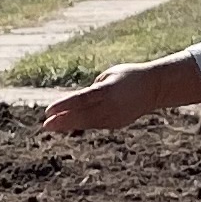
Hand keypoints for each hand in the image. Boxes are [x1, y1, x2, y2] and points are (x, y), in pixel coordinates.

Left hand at [40, 63, 164, 133]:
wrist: (154, 88)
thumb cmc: (128, 76)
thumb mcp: (109, 75)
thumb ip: (92, 89)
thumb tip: (77, 103)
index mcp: (107, 90)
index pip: (80, 99)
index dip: (63, 106)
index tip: (48, 111)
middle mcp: (110, 106)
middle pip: (82, 115)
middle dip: (62, 120)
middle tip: (46, 125)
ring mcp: (114, 117)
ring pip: (87, 123)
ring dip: (69, 124)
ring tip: (52, 126)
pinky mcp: (117, 123)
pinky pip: (95, 124)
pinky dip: (81, 124)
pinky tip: (67, 125)